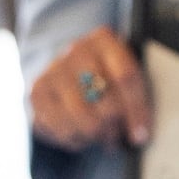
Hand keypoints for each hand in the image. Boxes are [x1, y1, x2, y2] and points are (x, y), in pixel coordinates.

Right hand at [28, 27, 151, 150]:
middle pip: (105, 101)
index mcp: (104, 40)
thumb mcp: (125, 74)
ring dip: (96, 134)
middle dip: (115, 125)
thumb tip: (140, 132)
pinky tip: (82, 134)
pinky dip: (76, 139)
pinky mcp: (37, 91)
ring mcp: (53, 70)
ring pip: (83, 118)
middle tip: (118, 133)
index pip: (126, 76)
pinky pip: (60, 128)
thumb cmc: (105, 77)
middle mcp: (76, 50)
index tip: (141, 134)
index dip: (137, 110)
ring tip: (102, 134)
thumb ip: (135, 92)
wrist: (67, 72)